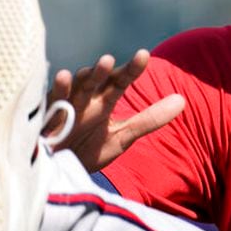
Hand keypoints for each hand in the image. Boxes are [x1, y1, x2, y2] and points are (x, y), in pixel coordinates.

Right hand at [44, 49, 185, 171]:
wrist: (61, 174)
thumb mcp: (122, 136)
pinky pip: (52, 104)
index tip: (144, 55)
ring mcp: (65, 109)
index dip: (131, 69)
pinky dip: (58, 92)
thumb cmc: (88, 150)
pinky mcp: (47, 121)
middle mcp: (85, 101)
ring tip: (95, 68)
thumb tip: (183, 100)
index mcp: (103, 102)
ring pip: (75, 88)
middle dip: (102, 71)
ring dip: (85, 77)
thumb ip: (150, 119)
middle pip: (96, 81)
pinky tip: (63, 78)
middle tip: (111, 60)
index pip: (120, 81)